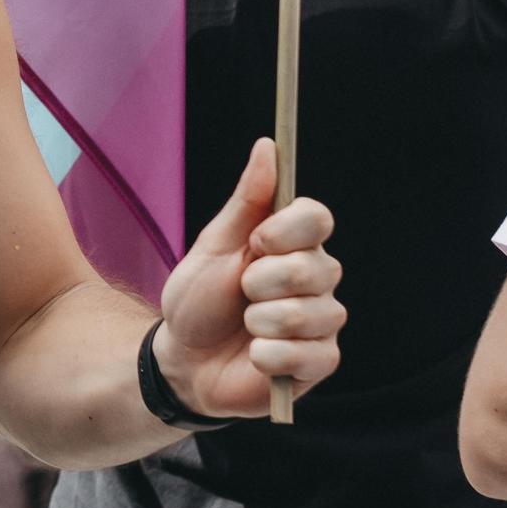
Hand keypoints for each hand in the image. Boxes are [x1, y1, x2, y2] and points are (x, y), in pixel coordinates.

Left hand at [155, 136, 343, 420]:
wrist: (184, 359)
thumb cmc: (200, 298)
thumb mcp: (214, 245)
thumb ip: (247, 201)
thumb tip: (267, 146)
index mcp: (293, 243)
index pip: (318, 218)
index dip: (289, 229)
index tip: (257, 241)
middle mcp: (316, 278)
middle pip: (315, 266)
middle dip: (262, 282)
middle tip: (242, 293)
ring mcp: (322, 321)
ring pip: (309, 313)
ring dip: (261, 322)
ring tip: (246, 327)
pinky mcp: (320, 361)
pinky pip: (307, 354)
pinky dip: (268, 356)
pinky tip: (254, 356)